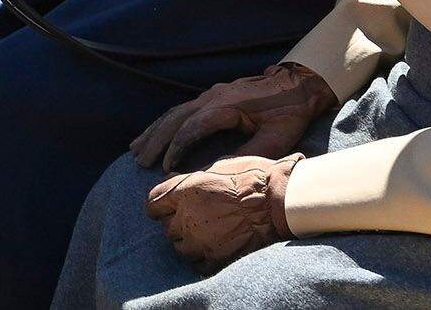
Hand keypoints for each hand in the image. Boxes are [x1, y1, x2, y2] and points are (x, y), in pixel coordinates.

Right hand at [131, 62, 335, 171]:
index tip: (166, 168)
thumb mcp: (278, 136)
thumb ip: (252, 153)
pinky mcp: (212, 97)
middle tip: (140, 161)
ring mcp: (210, 95)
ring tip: (136, 149)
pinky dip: (164, 123)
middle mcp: (212, 97)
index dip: (177, 148)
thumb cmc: (289, 111)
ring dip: (154, 131)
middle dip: (156, 141)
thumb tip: (223, 170)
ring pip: (174, 113)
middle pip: (175, 118)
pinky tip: (154, 133)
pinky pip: (181, 110)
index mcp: (227, 106)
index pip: (192, 127)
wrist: (298, 84)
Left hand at [146, 154, 300, 270]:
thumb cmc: (252, 177)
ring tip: (201, 234)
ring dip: (187, 241)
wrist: (278, 202)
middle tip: (190, 218)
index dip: (158, 204)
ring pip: (179, 247)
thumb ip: (193, 178)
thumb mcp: (218, 166)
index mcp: (183, 191)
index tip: (163, 206)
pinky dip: (202, 257)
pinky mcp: (216, 257)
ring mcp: (200, 240)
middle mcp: (186, 217)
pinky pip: (198, 263)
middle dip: (175, 222)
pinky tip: (212, 248)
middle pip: (166, 226)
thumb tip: (177, 180)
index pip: (152, 203)